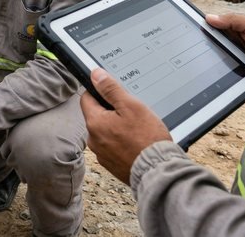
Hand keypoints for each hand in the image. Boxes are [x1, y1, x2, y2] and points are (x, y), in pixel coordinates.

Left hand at [80, 69, 171, 184]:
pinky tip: (136, 142)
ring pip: (106, 132)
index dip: (99, 92)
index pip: (86, 98)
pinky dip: (122, 142)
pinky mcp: (111, 164)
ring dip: (117, 127)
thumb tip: (95, 75)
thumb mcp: (131, 106)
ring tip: (137, 129)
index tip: (114, 93)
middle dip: (111, 111)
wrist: (158, 171)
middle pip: (97, 116)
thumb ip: (111, 89)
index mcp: (95, 123)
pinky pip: (113, 147)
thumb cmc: (147, 139)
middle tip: (131, 113)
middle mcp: (93, 140)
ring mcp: (102, 154)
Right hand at [206, 13, 244, 75]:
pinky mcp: (244, 72)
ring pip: (220, 61)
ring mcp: (239, 59)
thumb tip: (210, 18)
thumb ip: (233, 20)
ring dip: (217, 63)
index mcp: (236, 30)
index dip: (205, 30)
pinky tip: (224, 76)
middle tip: (203, 52)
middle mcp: (236, 44)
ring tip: (212, 65)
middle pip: (215, 46)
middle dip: (208, 49)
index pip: (215, 29)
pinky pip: (231, 75)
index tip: (195, 32)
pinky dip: (228, 76)